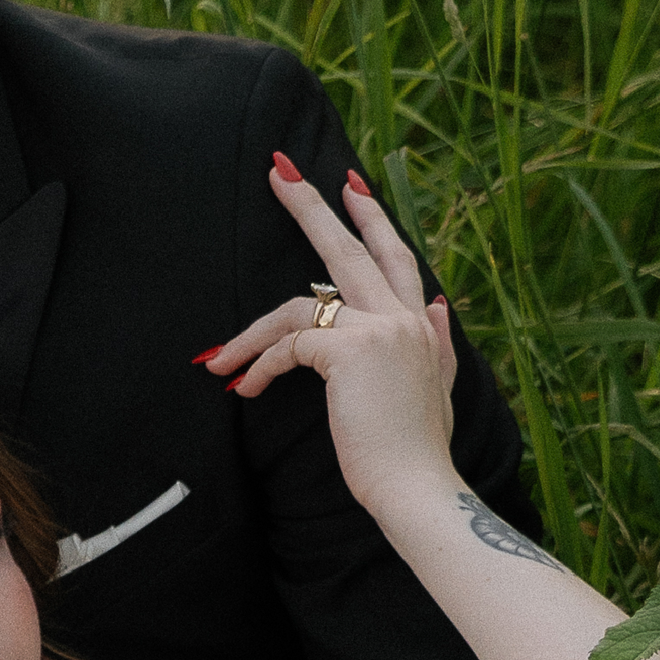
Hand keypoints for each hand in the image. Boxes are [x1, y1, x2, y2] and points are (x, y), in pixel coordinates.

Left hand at [198, 160, 459, 526]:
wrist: (421, 490)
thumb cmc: (418, 454)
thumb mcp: (440, 391)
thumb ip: (438, 344)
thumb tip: (441, 304)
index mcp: (420, 325)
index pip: (396, 258)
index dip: (373, 220)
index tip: (351, 184)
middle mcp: (405, 317)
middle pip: (350, 249)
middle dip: (311, 207)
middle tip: (278, 169)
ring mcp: (379, 330)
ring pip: (302, 303)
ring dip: (252, 329)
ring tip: (218, 355)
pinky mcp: (349, 352)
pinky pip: (289, 344)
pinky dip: (260, 367)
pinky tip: (244, 391)